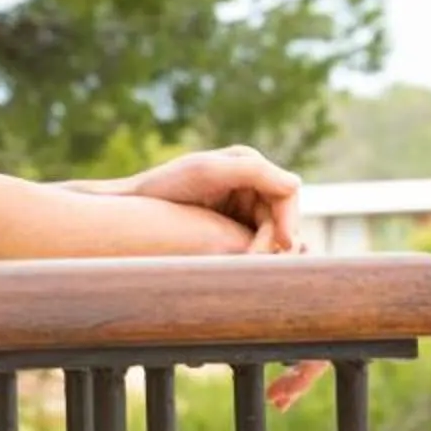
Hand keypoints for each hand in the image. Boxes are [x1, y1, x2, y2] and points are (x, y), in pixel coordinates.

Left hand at [122, 145, 302, 253]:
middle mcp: (249, 182)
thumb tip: (296, 183)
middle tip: (257, 262)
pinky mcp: (231, 225)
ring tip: (249, 266)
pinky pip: (255, 241)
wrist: (134, 207)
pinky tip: (247, 267)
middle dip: (275, 239)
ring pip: (271, 232)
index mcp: (248, 163)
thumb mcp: (207, 173)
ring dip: (266, 250)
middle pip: (282, 215)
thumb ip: (252, 172)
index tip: (281, 245)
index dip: (289, 218)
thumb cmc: (165, 185)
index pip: (286, 192)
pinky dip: (255, 254)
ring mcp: (241, 205)